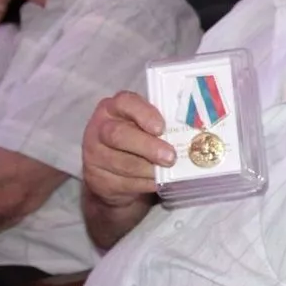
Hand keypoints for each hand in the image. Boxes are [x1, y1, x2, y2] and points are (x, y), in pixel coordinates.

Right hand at [82, 91, 174, 206]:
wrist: (113, 175)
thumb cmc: (137, 142)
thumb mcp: (145, 128)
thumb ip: (160, 126)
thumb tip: (191, 134)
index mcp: (114, 108)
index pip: (125, 102)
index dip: (144, 114)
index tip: (161, 128)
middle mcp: (99, 128)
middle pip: (118, 134)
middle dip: (148, 147)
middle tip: (171, 157)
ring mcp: (94, 155)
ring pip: (122, 163)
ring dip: (149, 169)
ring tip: (167, 170)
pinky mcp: (96, 179)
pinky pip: (123, 183)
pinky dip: (144, 183)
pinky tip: (157, 182)